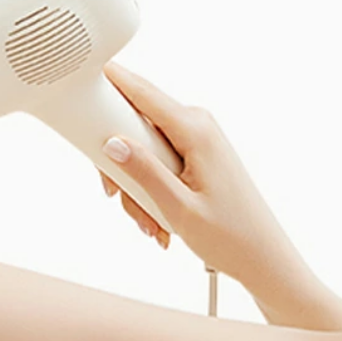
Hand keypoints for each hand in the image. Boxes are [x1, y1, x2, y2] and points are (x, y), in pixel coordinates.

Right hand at [97, 62, 307, 292]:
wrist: (264, 257)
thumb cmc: (232, 236)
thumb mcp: (178, 207)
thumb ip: (143, 171)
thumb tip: (111, 143)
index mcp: (194, 129)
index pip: (140, 90)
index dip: (106, 83)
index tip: (77, 89)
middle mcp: (196, 124)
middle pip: (132, 124)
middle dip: (119, 165)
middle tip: (119, 198)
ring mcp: (195, 137)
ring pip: (139, 147)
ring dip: (134, 186)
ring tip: (150, 223)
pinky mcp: (193, 151)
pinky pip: (154, 159)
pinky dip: (147, 188)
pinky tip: (157, 218)